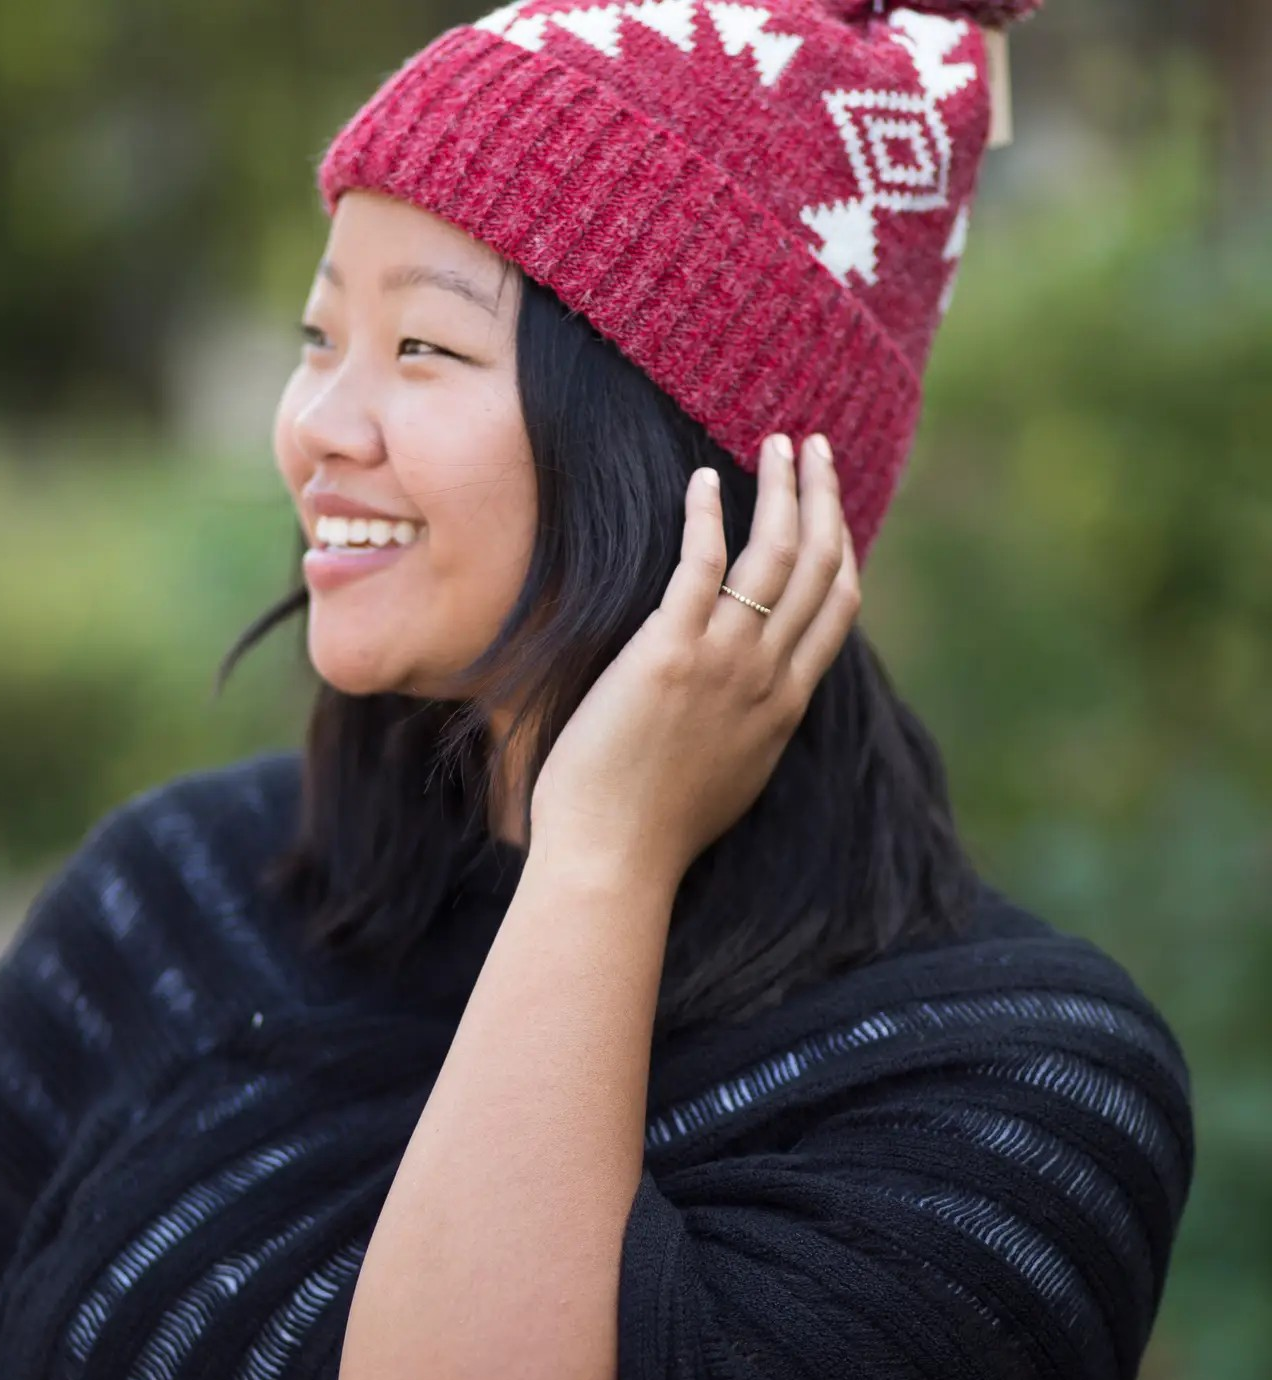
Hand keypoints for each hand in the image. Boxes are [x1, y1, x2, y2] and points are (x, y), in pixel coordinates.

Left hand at [527, 432, 859, 887]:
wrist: (616, 859)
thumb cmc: (656, 828)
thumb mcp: (732, 775)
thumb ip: (750, 725)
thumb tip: (753, 698)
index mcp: (786, 705)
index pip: (837, 607)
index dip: (841, 546)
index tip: (833, 507)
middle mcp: (769, 676)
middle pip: (818, 566)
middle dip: (822, 498)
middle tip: (814, 448)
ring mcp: (725, 663)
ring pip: (775, 554)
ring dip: (782, 489)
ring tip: (779, 443)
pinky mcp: (669, 653)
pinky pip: (702, 565)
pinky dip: (708, 516)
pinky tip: (705, 482)